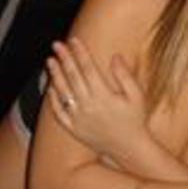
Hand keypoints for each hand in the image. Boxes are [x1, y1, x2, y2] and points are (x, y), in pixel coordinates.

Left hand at [46, 37, 149, 161]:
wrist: (129, 148)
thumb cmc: (135, 120)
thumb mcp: (137, 96)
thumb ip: (125, 75)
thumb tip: (115, 56)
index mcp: (104, 96)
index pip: (88, 68)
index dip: (80, 52)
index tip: (74, 40)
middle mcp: (88, 106)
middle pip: (73, 76)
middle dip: (64, 58)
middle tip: (57, 44)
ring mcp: (78, 118)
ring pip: (63, 92)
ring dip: (55, 74)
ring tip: (50, 60)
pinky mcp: (74, 129)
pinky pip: (59, 112)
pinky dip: (53, 99)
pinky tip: (51, 87)